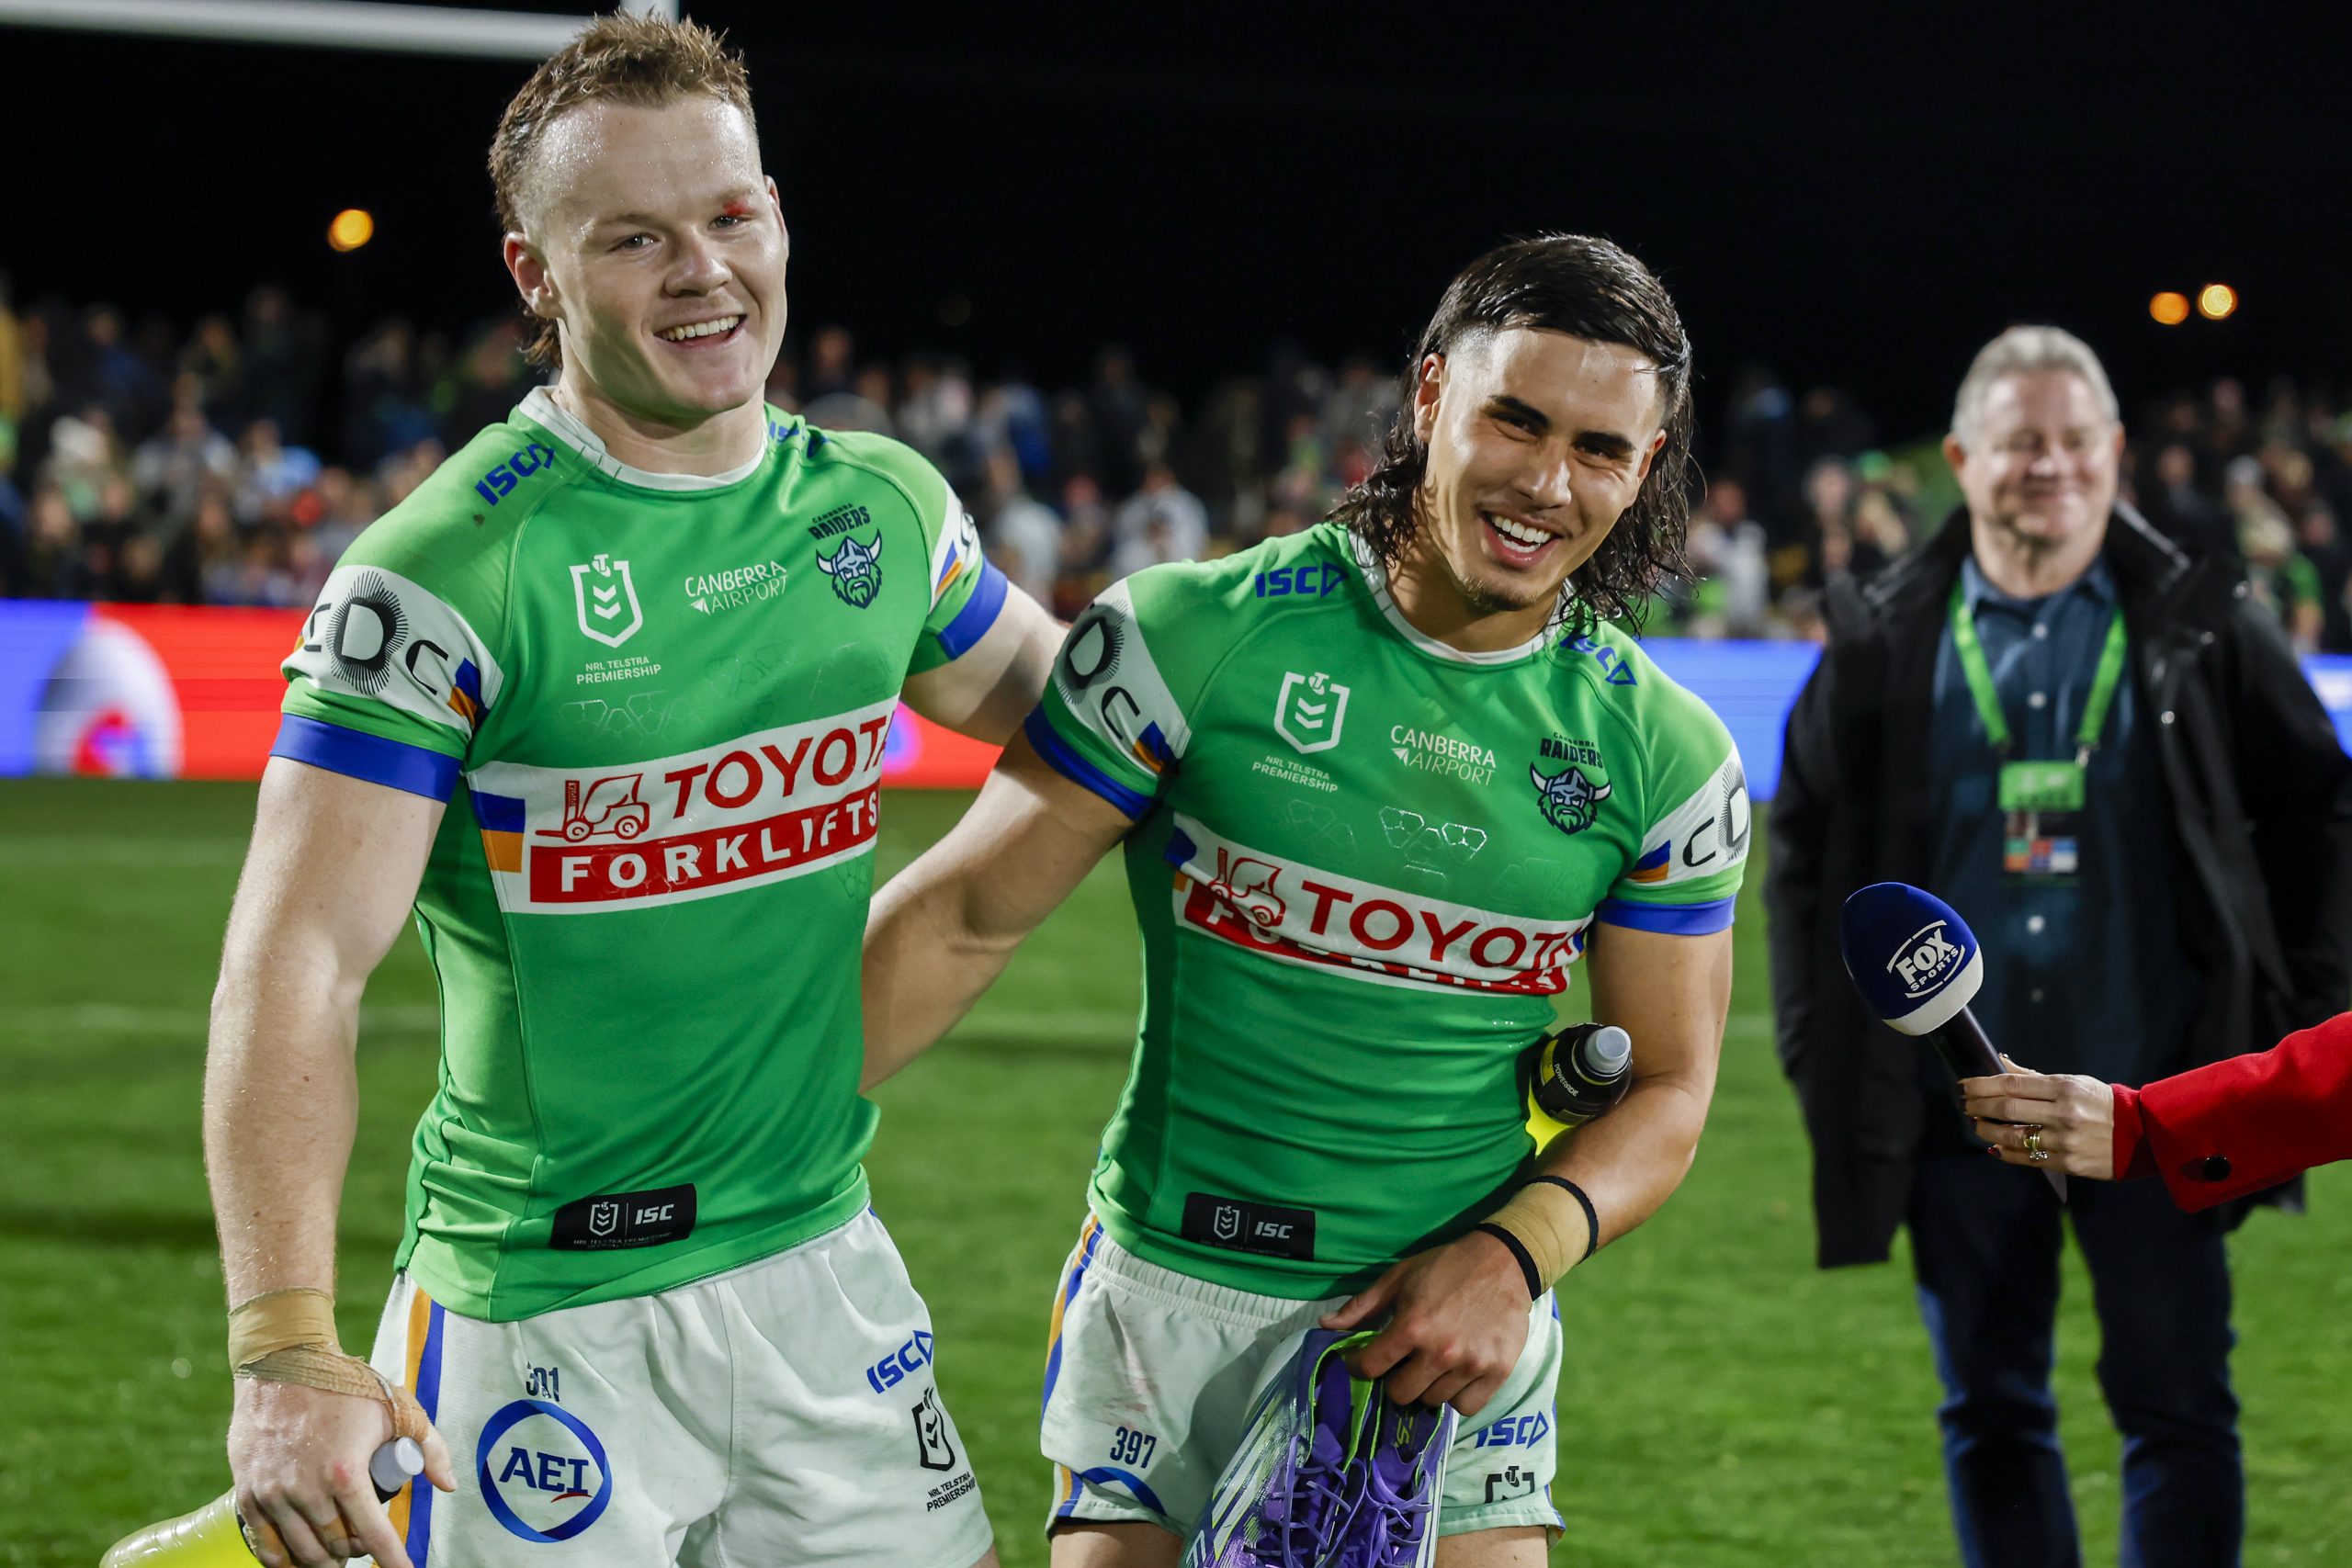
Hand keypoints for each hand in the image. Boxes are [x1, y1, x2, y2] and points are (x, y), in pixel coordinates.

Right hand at [227, 1378, 456, 1567]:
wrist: (283, 1363)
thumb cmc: (345, 1386)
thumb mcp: (399, 1408)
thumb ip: (429, 1447)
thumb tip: (446, 1485)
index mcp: (346, 1472)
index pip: (374, 1534)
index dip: (392, 1560)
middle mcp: (306, 1490)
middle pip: (337, 1547)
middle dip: (357, 1552)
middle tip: (366, 1544)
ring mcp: (274, 1495)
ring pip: (303, 1552)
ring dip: (324, 1559)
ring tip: (338, 1554)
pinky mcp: (249, 1494)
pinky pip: (265, 1545)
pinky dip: (284, 1559)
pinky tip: (298, 1558)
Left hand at [1317, 1232, 1530, 1416]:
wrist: (1502, 1261)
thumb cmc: (1445, 1267)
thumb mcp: (1398, 1277)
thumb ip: (1361, 1306)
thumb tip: (1325, 1326)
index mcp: (1412, 1326)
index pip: (1370, 1367)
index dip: (1360, 1365)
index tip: (1364, 1360)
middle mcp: (1441, 1352)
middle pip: (1400, 1393)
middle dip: (1395, 1379)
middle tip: (1404, 1362)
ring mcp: (1471, 1366)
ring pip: (1432, 1400)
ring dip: (1427, 1386)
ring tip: (1433, 1364)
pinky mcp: (1497, 1373)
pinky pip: (1466, 1407)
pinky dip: (1458, 1396)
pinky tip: (1457, 1375)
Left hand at [1960, 1066, 2117, 1179]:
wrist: (2143, 1134)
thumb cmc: (2102, 1103)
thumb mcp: (2074, 1082)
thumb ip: (2035, 1078)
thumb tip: (2000, 1062)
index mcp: (2064, 1088)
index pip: (2011, 1083)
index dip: (1982, 1084)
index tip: (1964, 1085)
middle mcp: (2063, 1113)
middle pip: (2007, 1108)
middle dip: (1978, 1105)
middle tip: (1964, 1104)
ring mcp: (2065, 1140)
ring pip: (2012, 1135)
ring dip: (1986, 1130)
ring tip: (1976, 1124)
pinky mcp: (2068, 1163)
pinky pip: (2027, 1159)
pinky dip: (2005, 1153)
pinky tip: (1994, 1147)